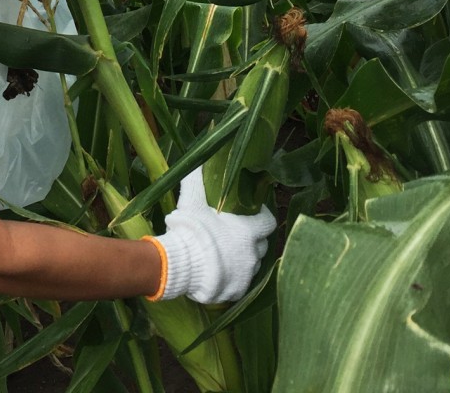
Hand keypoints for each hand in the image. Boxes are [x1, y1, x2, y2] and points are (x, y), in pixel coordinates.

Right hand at [151, 168, 275, 302]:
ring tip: (226, 251)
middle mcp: (253, 254)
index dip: (262, 215)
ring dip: (244, 256)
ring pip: (252, 264)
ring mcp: (246, 275)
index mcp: (248, 231)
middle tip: (237, 231)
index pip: (268, 221)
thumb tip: (199, 158)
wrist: (181, 265)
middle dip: (253, 237)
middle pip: (262, 244)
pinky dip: (234, 276)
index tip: (253, 211)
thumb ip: (197, 178)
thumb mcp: (193, 199)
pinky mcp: (237, 291)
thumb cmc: (191, 230)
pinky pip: (240, 282)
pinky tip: (220, 270)